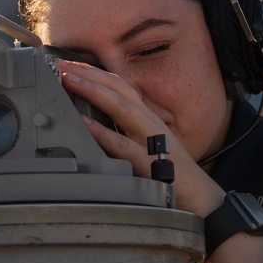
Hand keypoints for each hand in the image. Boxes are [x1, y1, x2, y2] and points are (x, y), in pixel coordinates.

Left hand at [57, 59, 223, 215]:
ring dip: (94, 91)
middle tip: (62, 64)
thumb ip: (124, 132)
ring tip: (70, 81)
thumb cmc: (170, 172)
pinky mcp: (149, 162)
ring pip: (120, 108)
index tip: (71, 64)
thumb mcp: (146, 144)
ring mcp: (150, 140)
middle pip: (118, 88)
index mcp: (146, 117)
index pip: (119, 85)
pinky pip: (122, 145)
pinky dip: (102, 132)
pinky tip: (85, 124)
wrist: (200, 198)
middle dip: (90, 73)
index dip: (95, 71)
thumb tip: (92, 124)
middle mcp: (149, 122)